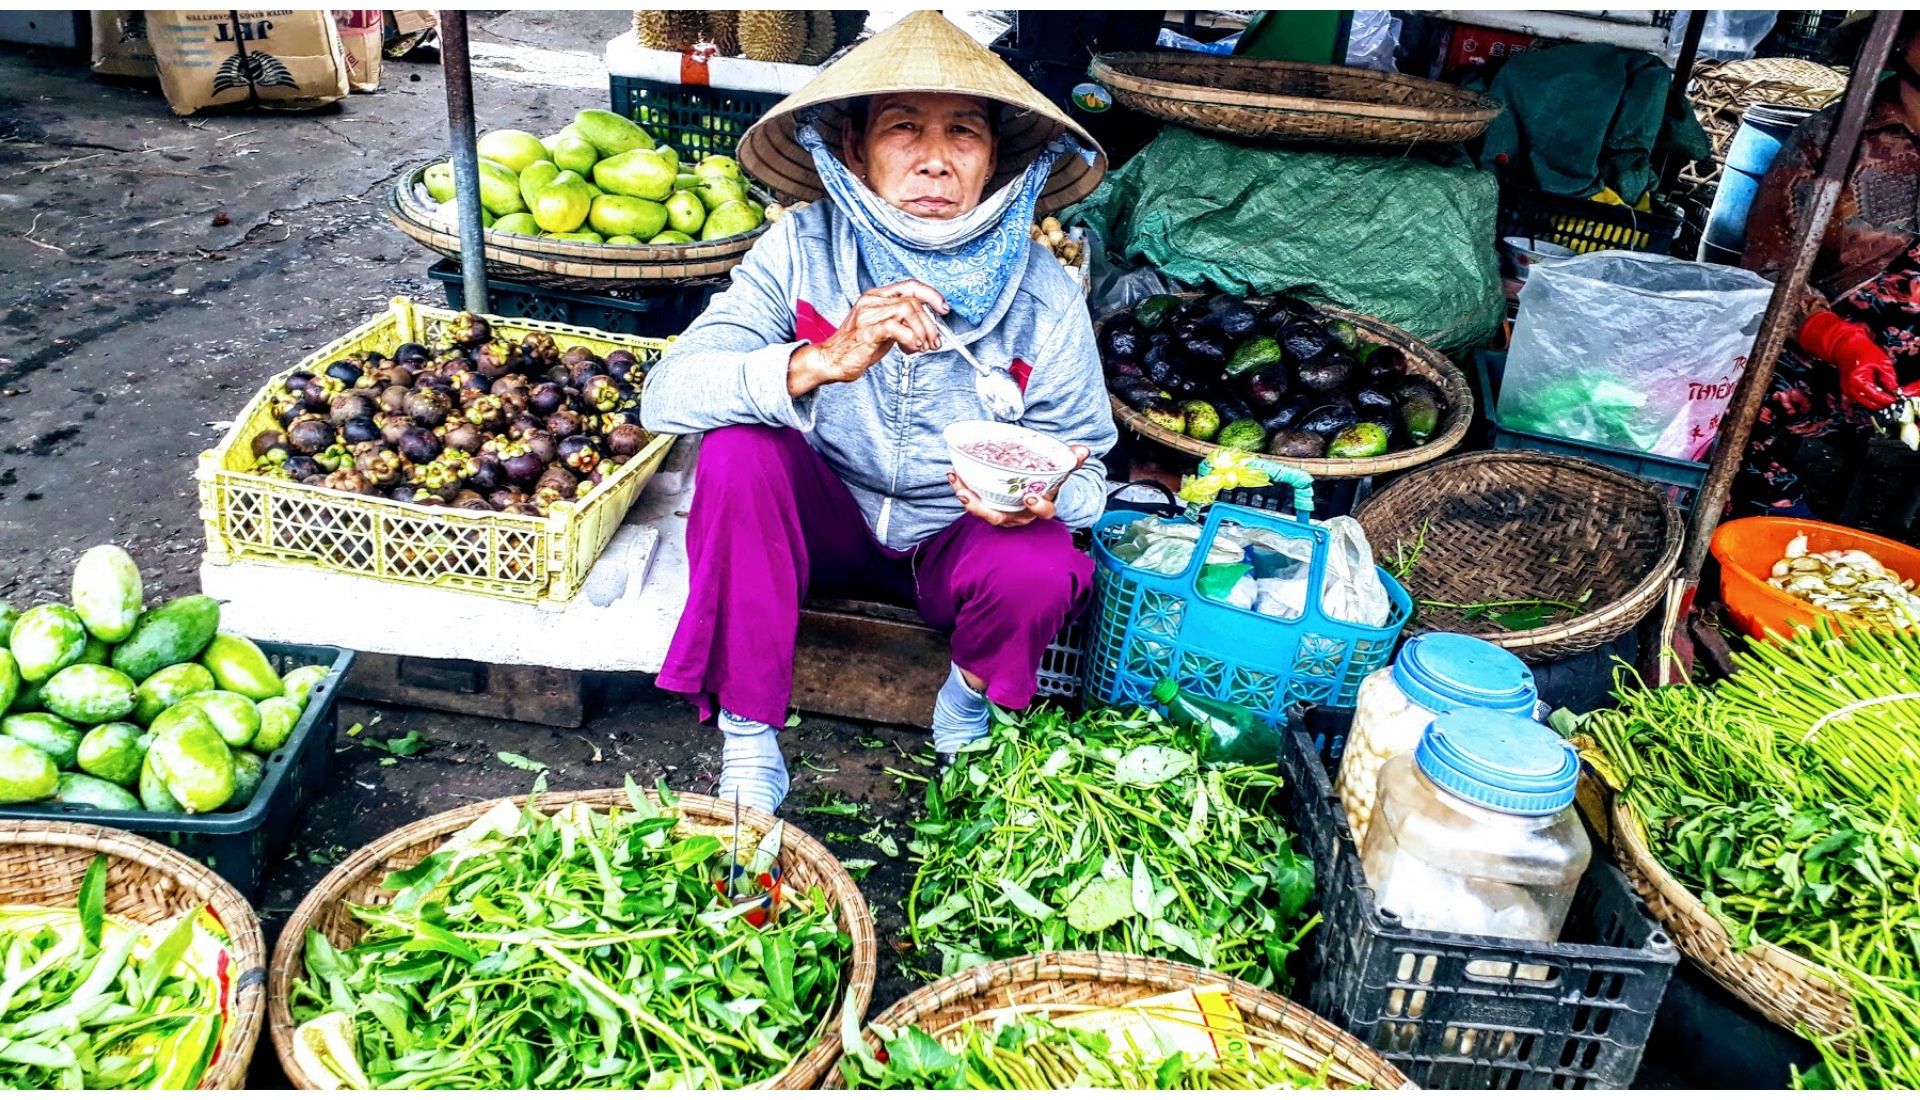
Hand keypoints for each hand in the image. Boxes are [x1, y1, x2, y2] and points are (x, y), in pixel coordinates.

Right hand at [788, 280, 947, 397]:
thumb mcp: (884, 329)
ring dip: (922, 330)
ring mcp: (868, 315)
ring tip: (922, 347)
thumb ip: (902, 322)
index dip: (931, 295)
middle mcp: (872, 301)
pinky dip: (910, 338)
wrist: (831, 361)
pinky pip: (895, 327)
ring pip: (907, 309)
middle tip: (934, 341)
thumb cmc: (856, 347)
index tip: (943, 308)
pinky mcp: (867, 331)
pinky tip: (911, 348)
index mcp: (876, 297)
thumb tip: (928, 326)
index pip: (910, 285)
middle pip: (913, 300)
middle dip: (930, 322)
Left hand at [949, 445, 1088, 527]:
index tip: (1030, 497)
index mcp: (1041, 508)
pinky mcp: (989, 506)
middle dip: (982, 509)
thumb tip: (1082, 450)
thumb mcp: (1061, 471)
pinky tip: (954, 474)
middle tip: (968, 496)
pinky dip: (963, 488)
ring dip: (967, 498)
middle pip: (1000, 518)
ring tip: (956, 480)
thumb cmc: (1048, 482)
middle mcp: (1019, 516)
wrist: (1038, 492)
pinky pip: (974, 501)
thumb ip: (1071, 461)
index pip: (1043, 512)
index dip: (1037, 507)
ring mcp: (1003, 513)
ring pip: (983, 511)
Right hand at [1800, 310, 1897, 411]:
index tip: (1895, 398)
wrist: (1846, 348)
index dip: (1887, 399)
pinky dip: (1869, 396)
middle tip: (1891, 395)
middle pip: (1870, 404)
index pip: (1876, 397)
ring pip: (1865, 403)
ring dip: (1875, 399)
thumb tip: (1893, 389)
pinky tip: (1875, 388)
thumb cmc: (1861, 351)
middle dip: (1882, 402)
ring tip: (1883, 389)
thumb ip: (1889, 377)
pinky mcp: (1847, 391)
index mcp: (1858, 381)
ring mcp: (1847, 391)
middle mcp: (1850, 389)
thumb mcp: (1882, 362)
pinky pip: (1860, 399)